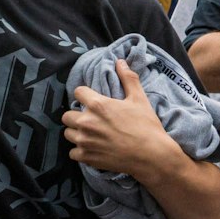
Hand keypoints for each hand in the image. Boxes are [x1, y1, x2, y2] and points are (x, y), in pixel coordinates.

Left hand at [62, 60, 178, 177]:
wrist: (151, 155)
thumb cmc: (146, 125)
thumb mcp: (140, 99)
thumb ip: (128, 78)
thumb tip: (120, 61)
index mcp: (98, 105)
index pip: (78, 92)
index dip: (86, 95)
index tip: (94, 100)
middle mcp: (86, 122)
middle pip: (67, 115)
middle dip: (77, 115)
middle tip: (92, 120)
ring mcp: (84, 141)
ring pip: (68, 133)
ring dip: (77, 133)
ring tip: (92, 134)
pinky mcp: (86, 157)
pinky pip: (73, 152)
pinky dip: (81, 151)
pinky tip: (93, 148)